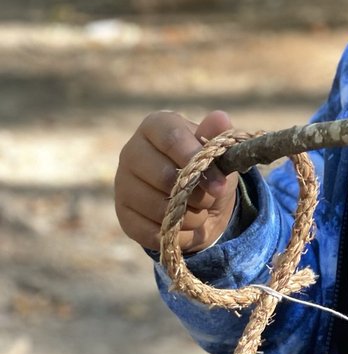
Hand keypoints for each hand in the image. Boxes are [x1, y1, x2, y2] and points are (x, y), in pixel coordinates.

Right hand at [114, 109, 240, 253]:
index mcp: (156, 126)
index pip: (171, 138)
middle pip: (164, 176)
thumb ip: (219, 136)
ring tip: (201, 211)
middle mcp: (131, 151)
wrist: (196, 198)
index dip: (196, 159)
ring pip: (157, 208)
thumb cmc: (207, 167)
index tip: (219, 182)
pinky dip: (177, 234)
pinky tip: (186, 226)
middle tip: (211, 199)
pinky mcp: (122, 213)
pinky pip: (151, 232)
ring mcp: (122, 183)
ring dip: (190, 217)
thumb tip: (220, 118)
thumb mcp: (219, 152)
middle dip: (196, 195)